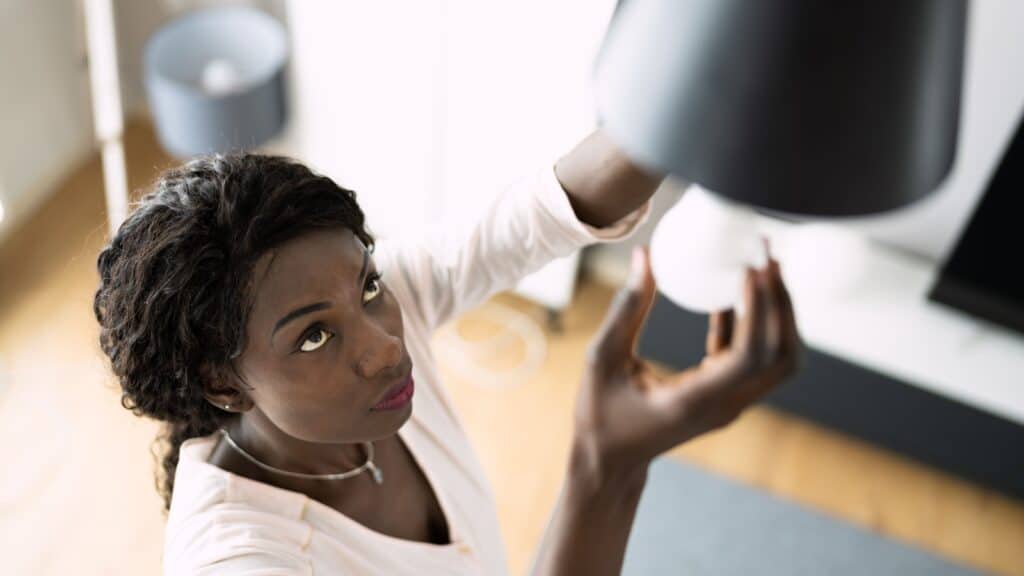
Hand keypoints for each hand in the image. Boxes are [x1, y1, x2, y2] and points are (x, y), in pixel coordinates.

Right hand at [572, 245, 800, 474]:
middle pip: (782, 357)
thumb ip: (625, 309)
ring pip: (779, 360)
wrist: (610, 461)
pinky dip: (752, 324)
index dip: (758, 309)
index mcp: (695, 400)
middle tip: (767, 257)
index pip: (749, 355)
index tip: (749, 267)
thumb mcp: (601, 358)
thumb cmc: (600, 414)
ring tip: (761, 269)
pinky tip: (729, 292)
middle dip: (782, 304)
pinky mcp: (726, 397)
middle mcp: (724, 406)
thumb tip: (645, 255)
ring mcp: (730, 405)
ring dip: (778, 315)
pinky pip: (754, 359)